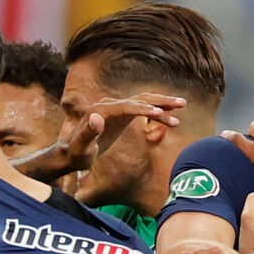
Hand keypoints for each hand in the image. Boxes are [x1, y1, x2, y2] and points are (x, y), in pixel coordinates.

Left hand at [61, 93, 185, 171]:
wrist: (72, 153)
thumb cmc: (75, 153)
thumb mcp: (81, 147)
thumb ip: (88, 133)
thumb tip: (97, 117)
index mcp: (101, 111)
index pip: (126, 106)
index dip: (143, 109)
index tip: (158, 113)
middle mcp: (109, 105)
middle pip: (138, 99)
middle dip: (160, 101)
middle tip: (181, 103)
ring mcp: (116, 108)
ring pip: (142, 101)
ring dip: (162, 103)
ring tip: (181, 106)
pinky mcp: (121, 115)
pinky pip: (141, 108)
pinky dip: (155, 110)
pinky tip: (169, 113)